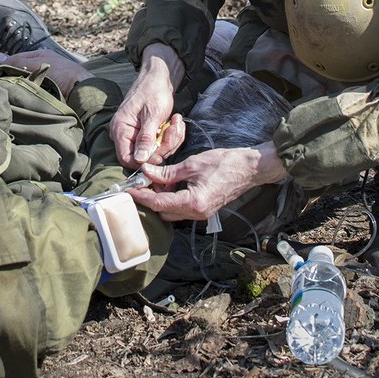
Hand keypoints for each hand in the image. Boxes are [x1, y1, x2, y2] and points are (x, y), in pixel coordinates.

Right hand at [0, 49, 90, 95]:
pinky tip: (14, 98)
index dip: (1, 65)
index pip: (15, 59)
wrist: (82, 91)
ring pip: (22, 82)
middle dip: (6, 76)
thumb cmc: (63, 73)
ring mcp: (43, 80)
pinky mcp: (45, 93)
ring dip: (12, 86)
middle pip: (17, 71)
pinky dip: (21, 94)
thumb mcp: (38, 64)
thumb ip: (17, 62)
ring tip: (0, 91)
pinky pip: (28, 92)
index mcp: (39, 56)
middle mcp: (40, 66)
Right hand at [110, 63, 178, 167]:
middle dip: (164, 146)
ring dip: (171, 139)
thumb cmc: (154, 91)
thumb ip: (145, 138)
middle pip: (144, 156)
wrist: (159, 78)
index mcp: (121, 128)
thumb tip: (140, 160)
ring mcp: (135, 134)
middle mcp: (125, 133)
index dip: (145, 160)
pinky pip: (159, 144)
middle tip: (175, 128)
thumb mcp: (152, 115)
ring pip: (155, 151)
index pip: (126, 158)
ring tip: (176, 121)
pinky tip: (175, 122)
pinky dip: (170, 136)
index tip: (162, 151)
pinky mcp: (146, 133)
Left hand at [128, 143, 287, 221]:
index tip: (128, 189)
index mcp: (193, 203)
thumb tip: (147, 172)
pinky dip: (173, 197)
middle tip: (142, 182)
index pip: (159, 204)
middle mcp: (196, 213)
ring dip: (162, 198)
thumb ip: (168, 171)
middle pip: (164, 212)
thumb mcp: (192, 164)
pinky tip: (170, 182)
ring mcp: (201, 213)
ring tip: (156, 180)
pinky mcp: (205, 209)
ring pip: (172, 211)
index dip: (142, 196)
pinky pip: (182, 208)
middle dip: (150, 198)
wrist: (249, 168)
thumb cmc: (225, 164)